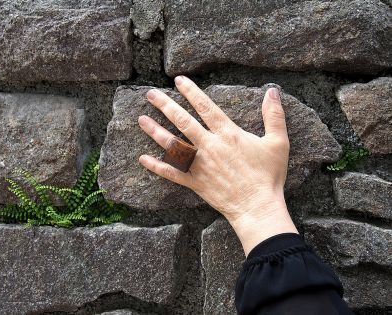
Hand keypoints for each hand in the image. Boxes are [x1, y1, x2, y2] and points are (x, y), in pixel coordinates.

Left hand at [138, 76, 297, 254]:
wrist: (258, 206)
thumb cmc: (268, 176)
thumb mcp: (278, 143)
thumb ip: (274, 116)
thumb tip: (273, 92)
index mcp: (228, 134)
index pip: (205, 106)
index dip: (191, 91)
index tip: (178, 80)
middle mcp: (209, 146)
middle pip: (183, 121)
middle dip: (165, 105)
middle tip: (150, 94)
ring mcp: (199, 164)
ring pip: (173, 144)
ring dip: (155, 131)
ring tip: (141, 119)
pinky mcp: (195, 182)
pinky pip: (172, 173)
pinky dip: (157, 166)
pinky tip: (143, 159)